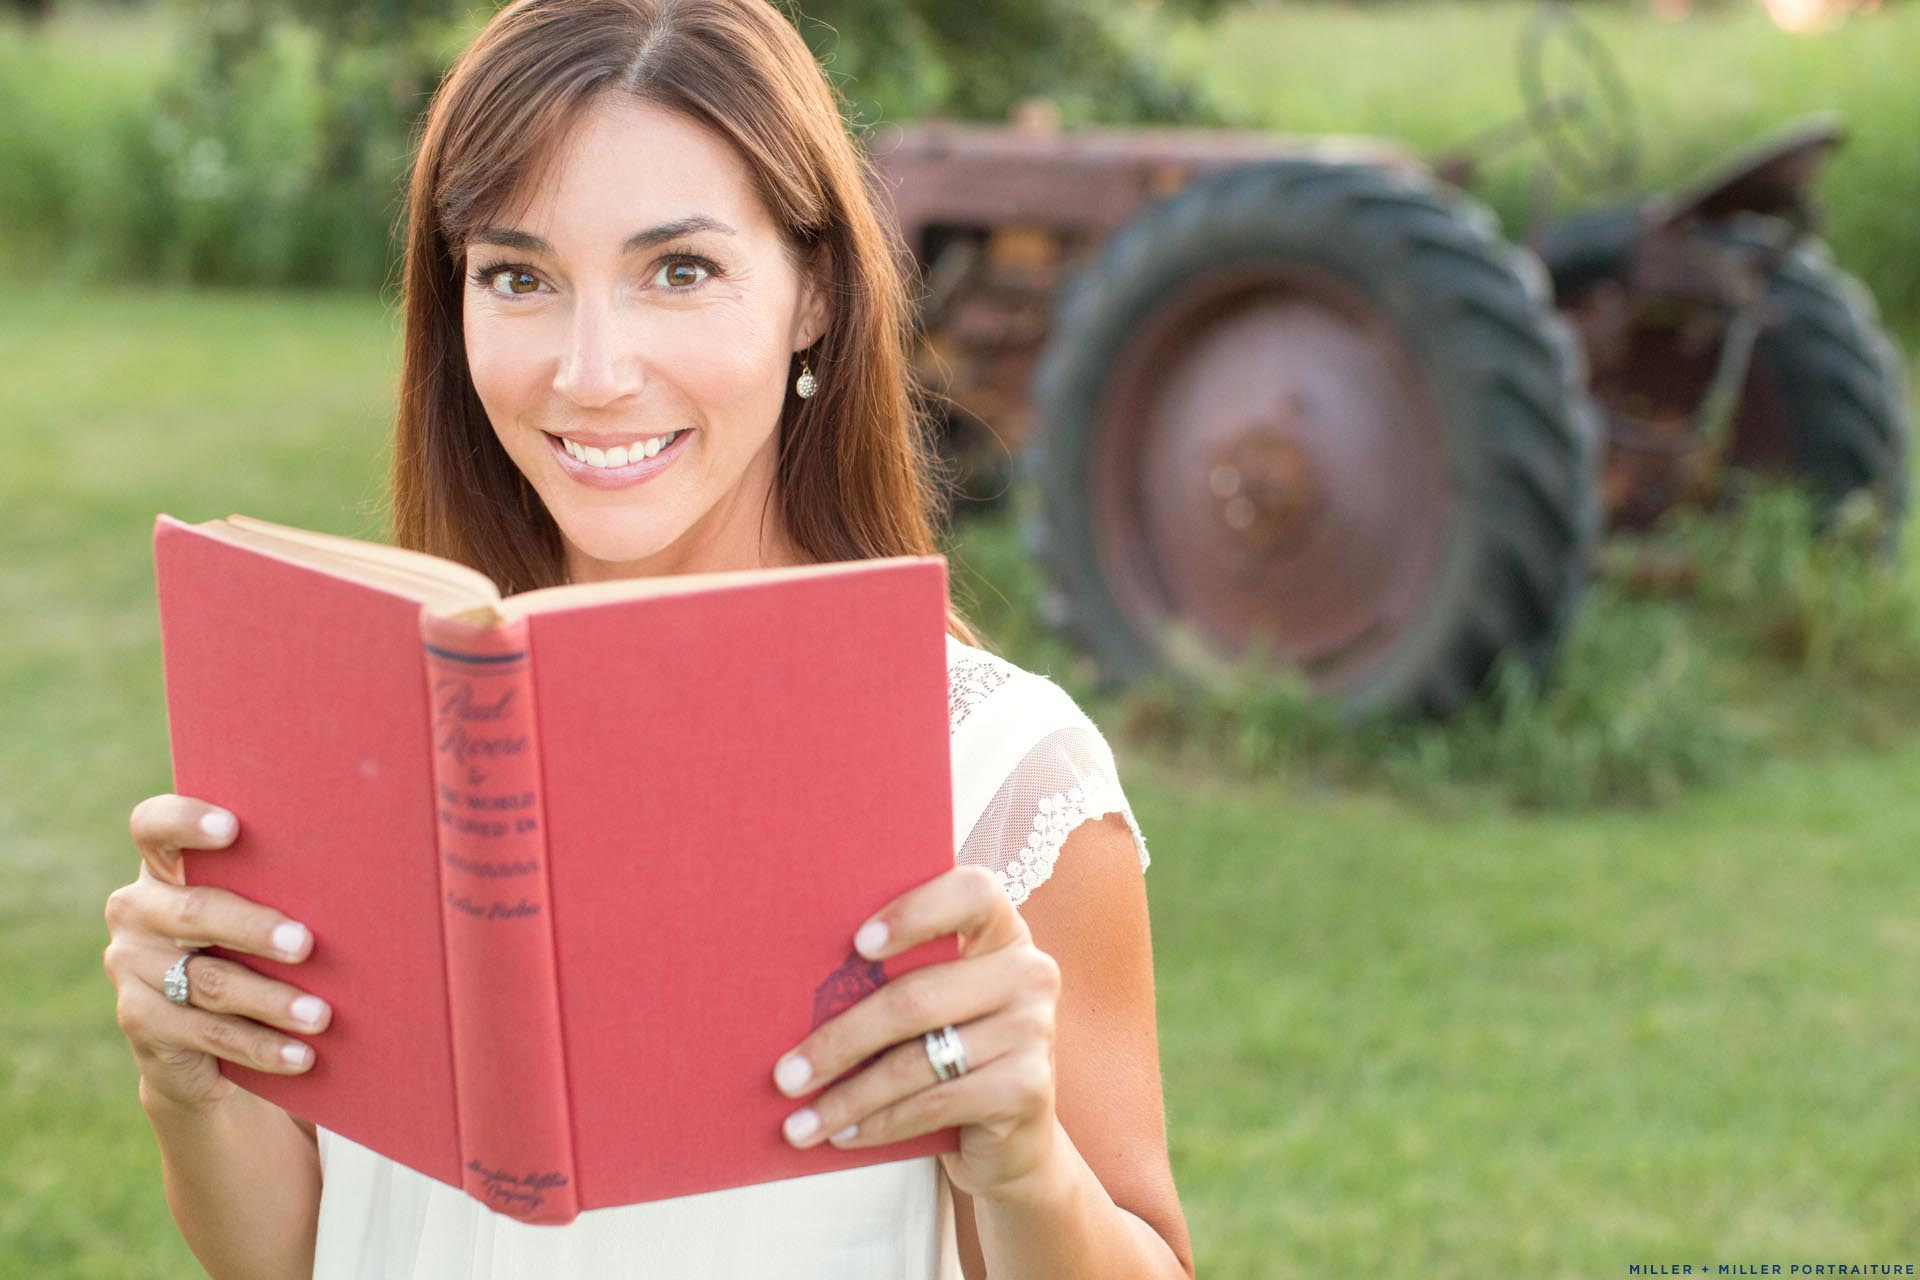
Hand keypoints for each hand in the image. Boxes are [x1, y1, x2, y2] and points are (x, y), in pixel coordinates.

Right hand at [103, 794, 330, 1114]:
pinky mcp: (139, 1021)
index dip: (185, 821)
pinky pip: (207, 1034)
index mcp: (166, 868)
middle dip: (254, 928)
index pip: (154, 827)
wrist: (206, 1042)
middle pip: (192, 911)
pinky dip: (261, 1046)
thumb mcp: (264, 912)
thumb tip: (369, 875)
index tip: (233, 827)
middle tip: (307, 944)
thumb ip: (284, 887)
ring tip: (321, 1016)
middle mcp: (137, 910)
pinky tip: (302, 1056)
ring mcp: (130, 966)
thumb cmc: (255, 952)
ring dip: (272, 1001)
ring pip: (208, 982)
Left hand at [770, 865, 1063, 1200]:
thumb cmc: (949, 1052)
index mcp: (1001, 931)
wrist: (1011, 1139)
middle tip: (785, 1075)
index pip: (971, 893)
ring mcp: (1035, 1029)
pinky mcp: (1030, 1087)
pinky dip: (882, 1123)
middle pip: (918, 995)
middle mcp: (1028, 971)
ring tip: (800, 1122)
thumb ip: (895, 978)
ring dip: (849, 1097)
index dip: (916, 912)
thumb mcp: (932, 1005)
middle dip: (840, 1040)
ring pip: (918, 1060)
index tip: (858, 944)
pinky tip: (845, 1136)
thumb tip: (793, 985)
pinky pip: (936, 1103)